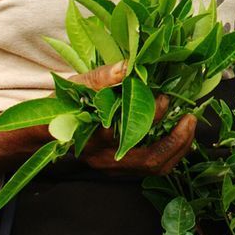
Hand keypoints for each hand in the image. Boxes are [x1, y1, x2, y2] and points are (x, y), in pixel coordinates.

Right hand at [68, 62, 196, 176]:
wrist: (44, 134)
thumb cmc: (60, 107)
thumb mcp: (76, 86)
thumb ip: (102, 78)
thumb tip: (129, 64)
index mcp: (93, 136)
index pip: (128, 130)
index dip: (151, 114)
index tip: (164, 97)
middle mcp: (105, 157)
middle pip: (149, 160)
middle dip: (176, 140)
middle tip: (190, 118)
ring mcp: (113, 168)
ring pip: (154, 168)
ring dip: (177, 148)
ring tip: (189, 126)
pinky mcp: (119, 170)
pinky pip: (151, 168)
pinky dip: (170, 152)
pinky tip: (178, 135)